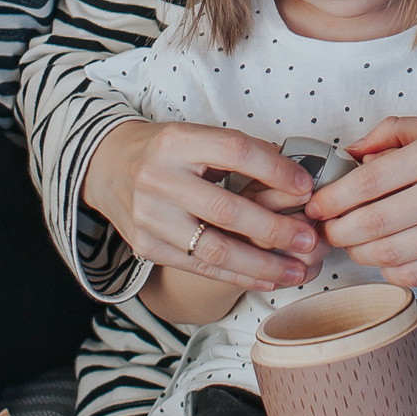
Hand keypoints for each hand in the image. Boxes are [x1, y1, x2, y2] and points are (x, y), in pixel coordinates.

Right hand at [80, 120, 322, 291]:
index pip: (234, 152)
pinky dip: (237, 276)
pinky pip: (199, 267)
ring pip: (213, 249)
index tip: (306, 187)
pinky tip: (266, 279)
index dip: (275, 170)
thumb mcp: (195, 136)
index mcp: (177, 141)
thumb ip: (239, 153)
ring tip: (296, 271)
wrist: (107, 166)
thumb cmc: (165, 151)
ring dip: (261, 264)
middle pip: (225, 209)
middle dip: (274, 228)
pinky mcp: (146, 246)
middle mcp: (159, 178)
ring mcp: (150, 216)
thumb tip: (296, 176)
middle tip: (309, 238)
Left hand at [308, 117, 416, 287]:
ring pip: (388, 253)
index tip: (316, 205)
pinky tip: (384, 254)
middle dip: (337, 230)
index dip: (333, 198)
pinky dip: (388, 268)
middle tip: (325, 228)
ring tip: (351, 241)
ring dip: (357, 252)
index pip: (369, 182)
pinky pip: (412, 273)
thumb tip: (348, 155)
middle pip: (372, 223)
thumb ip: (390, 134)